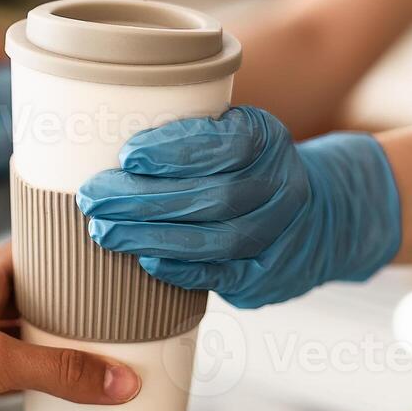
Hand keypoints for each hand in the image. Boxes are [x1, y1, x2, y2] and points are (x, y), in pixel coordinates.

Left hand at [0, 244, 139, 410]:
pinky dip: (41, 386)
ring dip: (62, 354)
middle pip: (37, 302)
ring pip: (26, 343)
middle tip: (133, 321)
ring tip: (116, 358)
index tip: (118, 266)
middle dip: (79, 315)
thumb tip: (118, 380)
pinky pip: (12, 379)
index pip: (36, 256)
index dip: (75, 260)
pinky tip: (72, 396)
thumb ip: (55, 371)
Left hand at [79, 106, 401, 308]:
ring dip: (150, 236)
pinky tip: (145, 261)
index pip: (226, 143)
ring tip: (104, 230)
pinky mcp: (265, 277)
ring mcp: (278, 235)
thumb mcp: (230, 134)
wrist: (318, 218)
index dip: (176, 150)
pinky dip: (180, 269)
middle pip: (212, 195)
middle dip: (144, 198)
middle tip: (93, 196)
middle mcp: (281, 186)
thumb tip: (97, 137)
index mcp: (267, 139)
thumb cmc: (247, 169)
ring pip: (214, 239)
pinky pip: (222, 276)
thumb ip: (183, 135)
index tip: (127, 154)